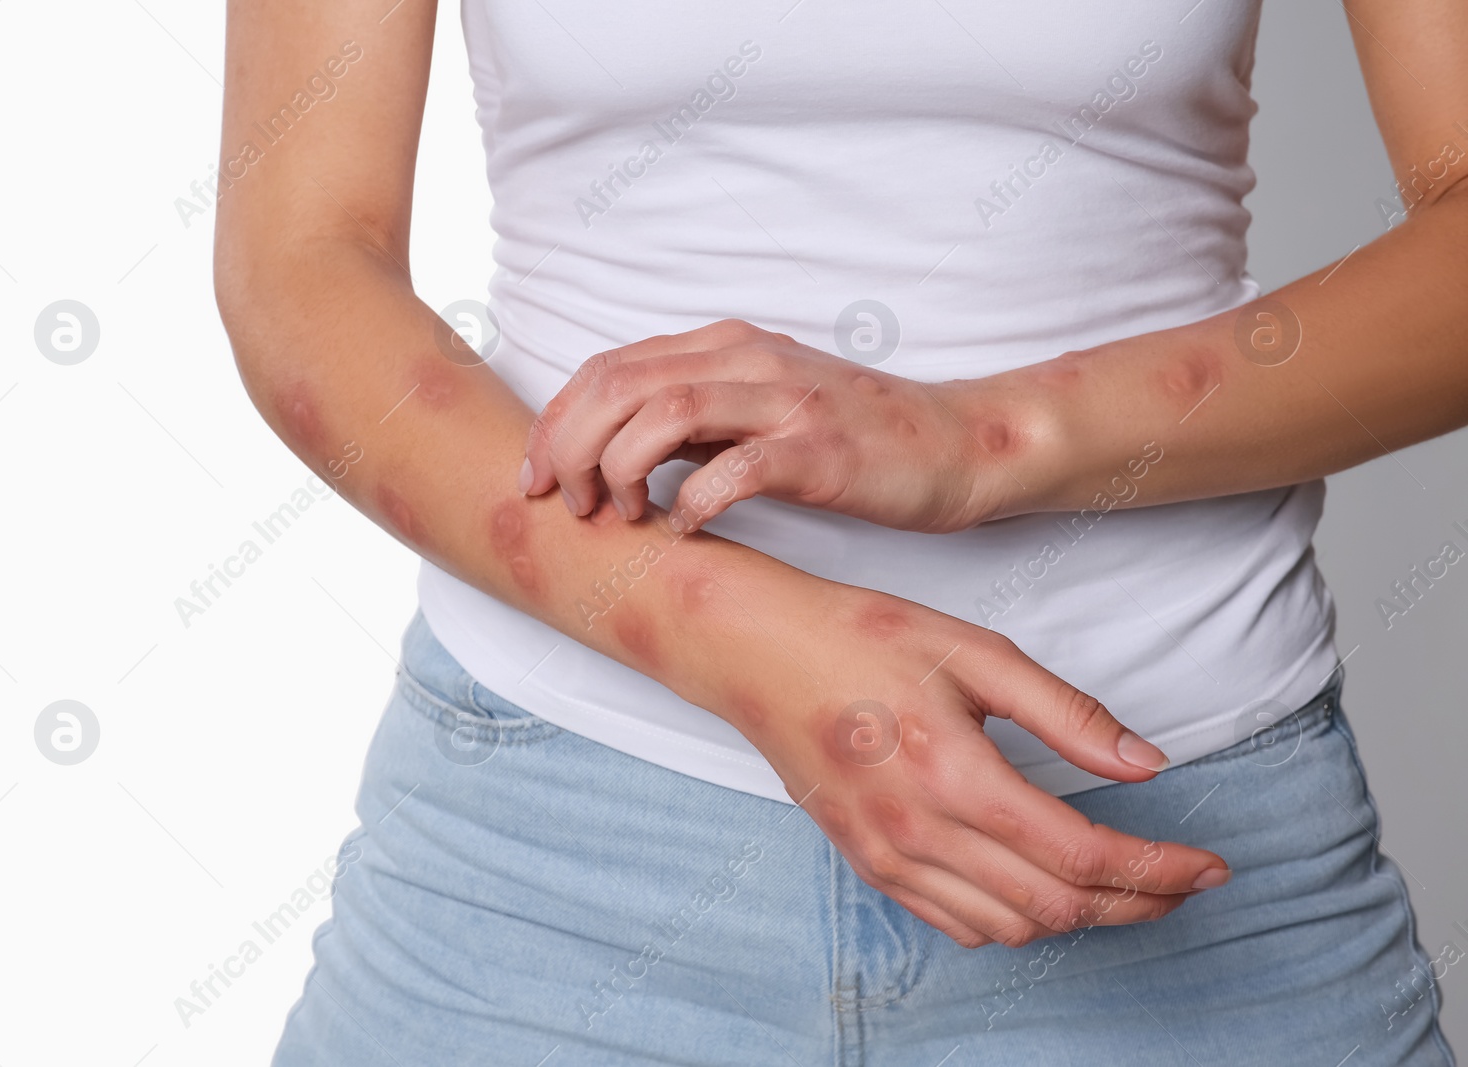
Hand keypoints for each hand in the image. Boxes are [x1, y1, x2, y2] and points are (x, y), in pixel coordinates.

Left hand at [520, 319, 1002, 533]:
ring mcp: (784, 400)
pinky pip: (734, 469)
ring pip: (663, 413)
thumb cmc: (852, 437)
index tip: (532, 478)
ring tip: (625, 517)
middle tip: (567, 506)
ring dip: (621, 470)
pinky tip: (685, 527)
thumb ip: (692, 419)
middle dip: (569, 448)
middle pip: (620, 385)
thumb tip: (615, 451)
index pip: (607, 368)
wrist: (955, 444)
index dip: (554, 422)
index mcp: (724, 347)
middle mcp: (747, 360)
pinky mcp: (819, 449)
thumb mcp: (757, 411)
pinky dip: (693, 501)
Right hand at [687, 574, 1229, 947]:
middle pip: (1057, 907)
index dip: (1160, 870)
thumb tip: (1147, 766)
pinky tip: (1039, 886)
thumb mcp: (973, 652)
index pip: (1082, 855)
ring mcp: (888, 858)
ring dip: (1081, 916)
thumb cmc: (859, 636)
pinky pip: (956, 925)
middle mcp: (919, 833)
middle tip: (1184, 881)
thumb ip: (1066, 714)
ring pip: (1011, 927)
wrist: (755, 653)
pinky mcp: (867, 863)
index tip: (1210, 867)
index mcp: (954, 774)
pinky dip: (1015, 920)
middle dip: (1139, 903)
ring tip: (1123, 883)